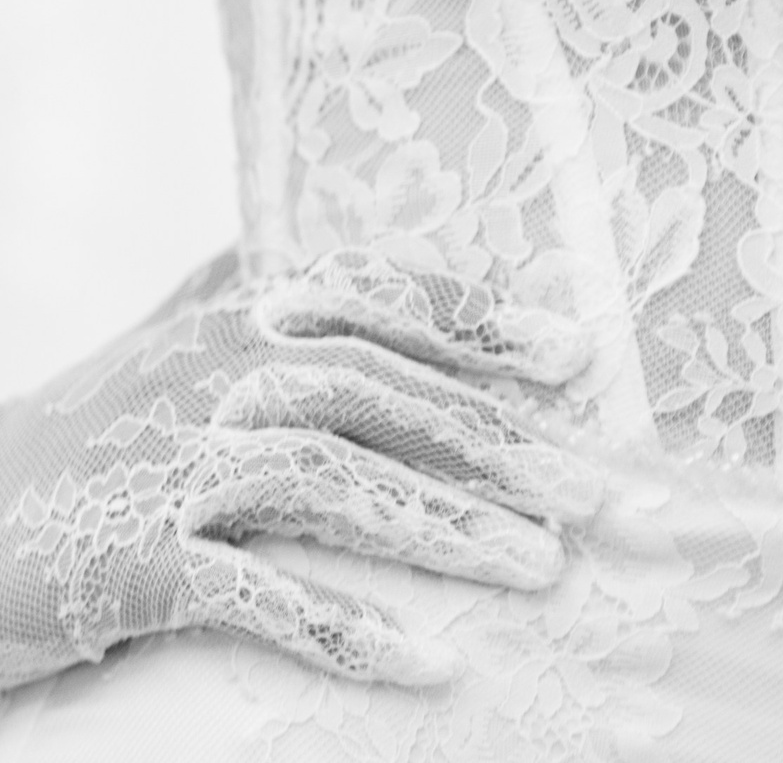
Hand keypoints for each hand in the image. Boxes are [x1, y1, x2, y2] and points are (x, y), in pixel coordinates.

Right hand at [0, 251, 603, 694]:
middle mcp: (218, 366)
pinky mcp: (137, 556)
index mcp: (236, 309)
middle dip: (499, 440)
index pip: (381, 293)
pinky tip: (425, 663)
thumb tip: (267, 237)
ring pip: (338, 479)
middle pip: (383, 390)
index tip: (573, 357)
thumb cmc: (68, 433)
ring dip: (447, 525)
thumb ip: (218, 286)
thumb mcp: (148, 339)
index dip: (480, 321)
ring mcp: (178, 457)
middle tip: (595, 491)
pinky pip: (259, 591)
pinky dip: (346, 626)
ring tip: (539, 567)